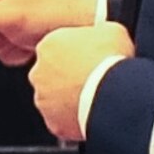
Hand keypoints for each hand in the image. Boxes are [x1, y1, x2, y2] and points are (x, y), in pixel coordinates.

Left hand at [31, 23, 134, 140]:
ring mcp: (44, 100)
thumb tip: (101, 34)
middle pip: (51, 75)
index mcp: (48, 45)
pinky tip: (92, 113)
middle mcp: (38, 73)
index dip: (74, 54)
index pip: (55, 49)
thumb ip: (96, 31)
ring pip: (54, 100)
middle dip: (67, 77)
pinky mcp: (53, 123)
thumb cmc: (112, 59)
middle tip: (91, 79)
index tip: (88, 59)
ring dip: (69, 99)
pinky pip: (62, 121)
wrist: (114, 93)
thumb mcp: (110, 30)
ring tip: (94, 98)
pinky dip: (74, 119)